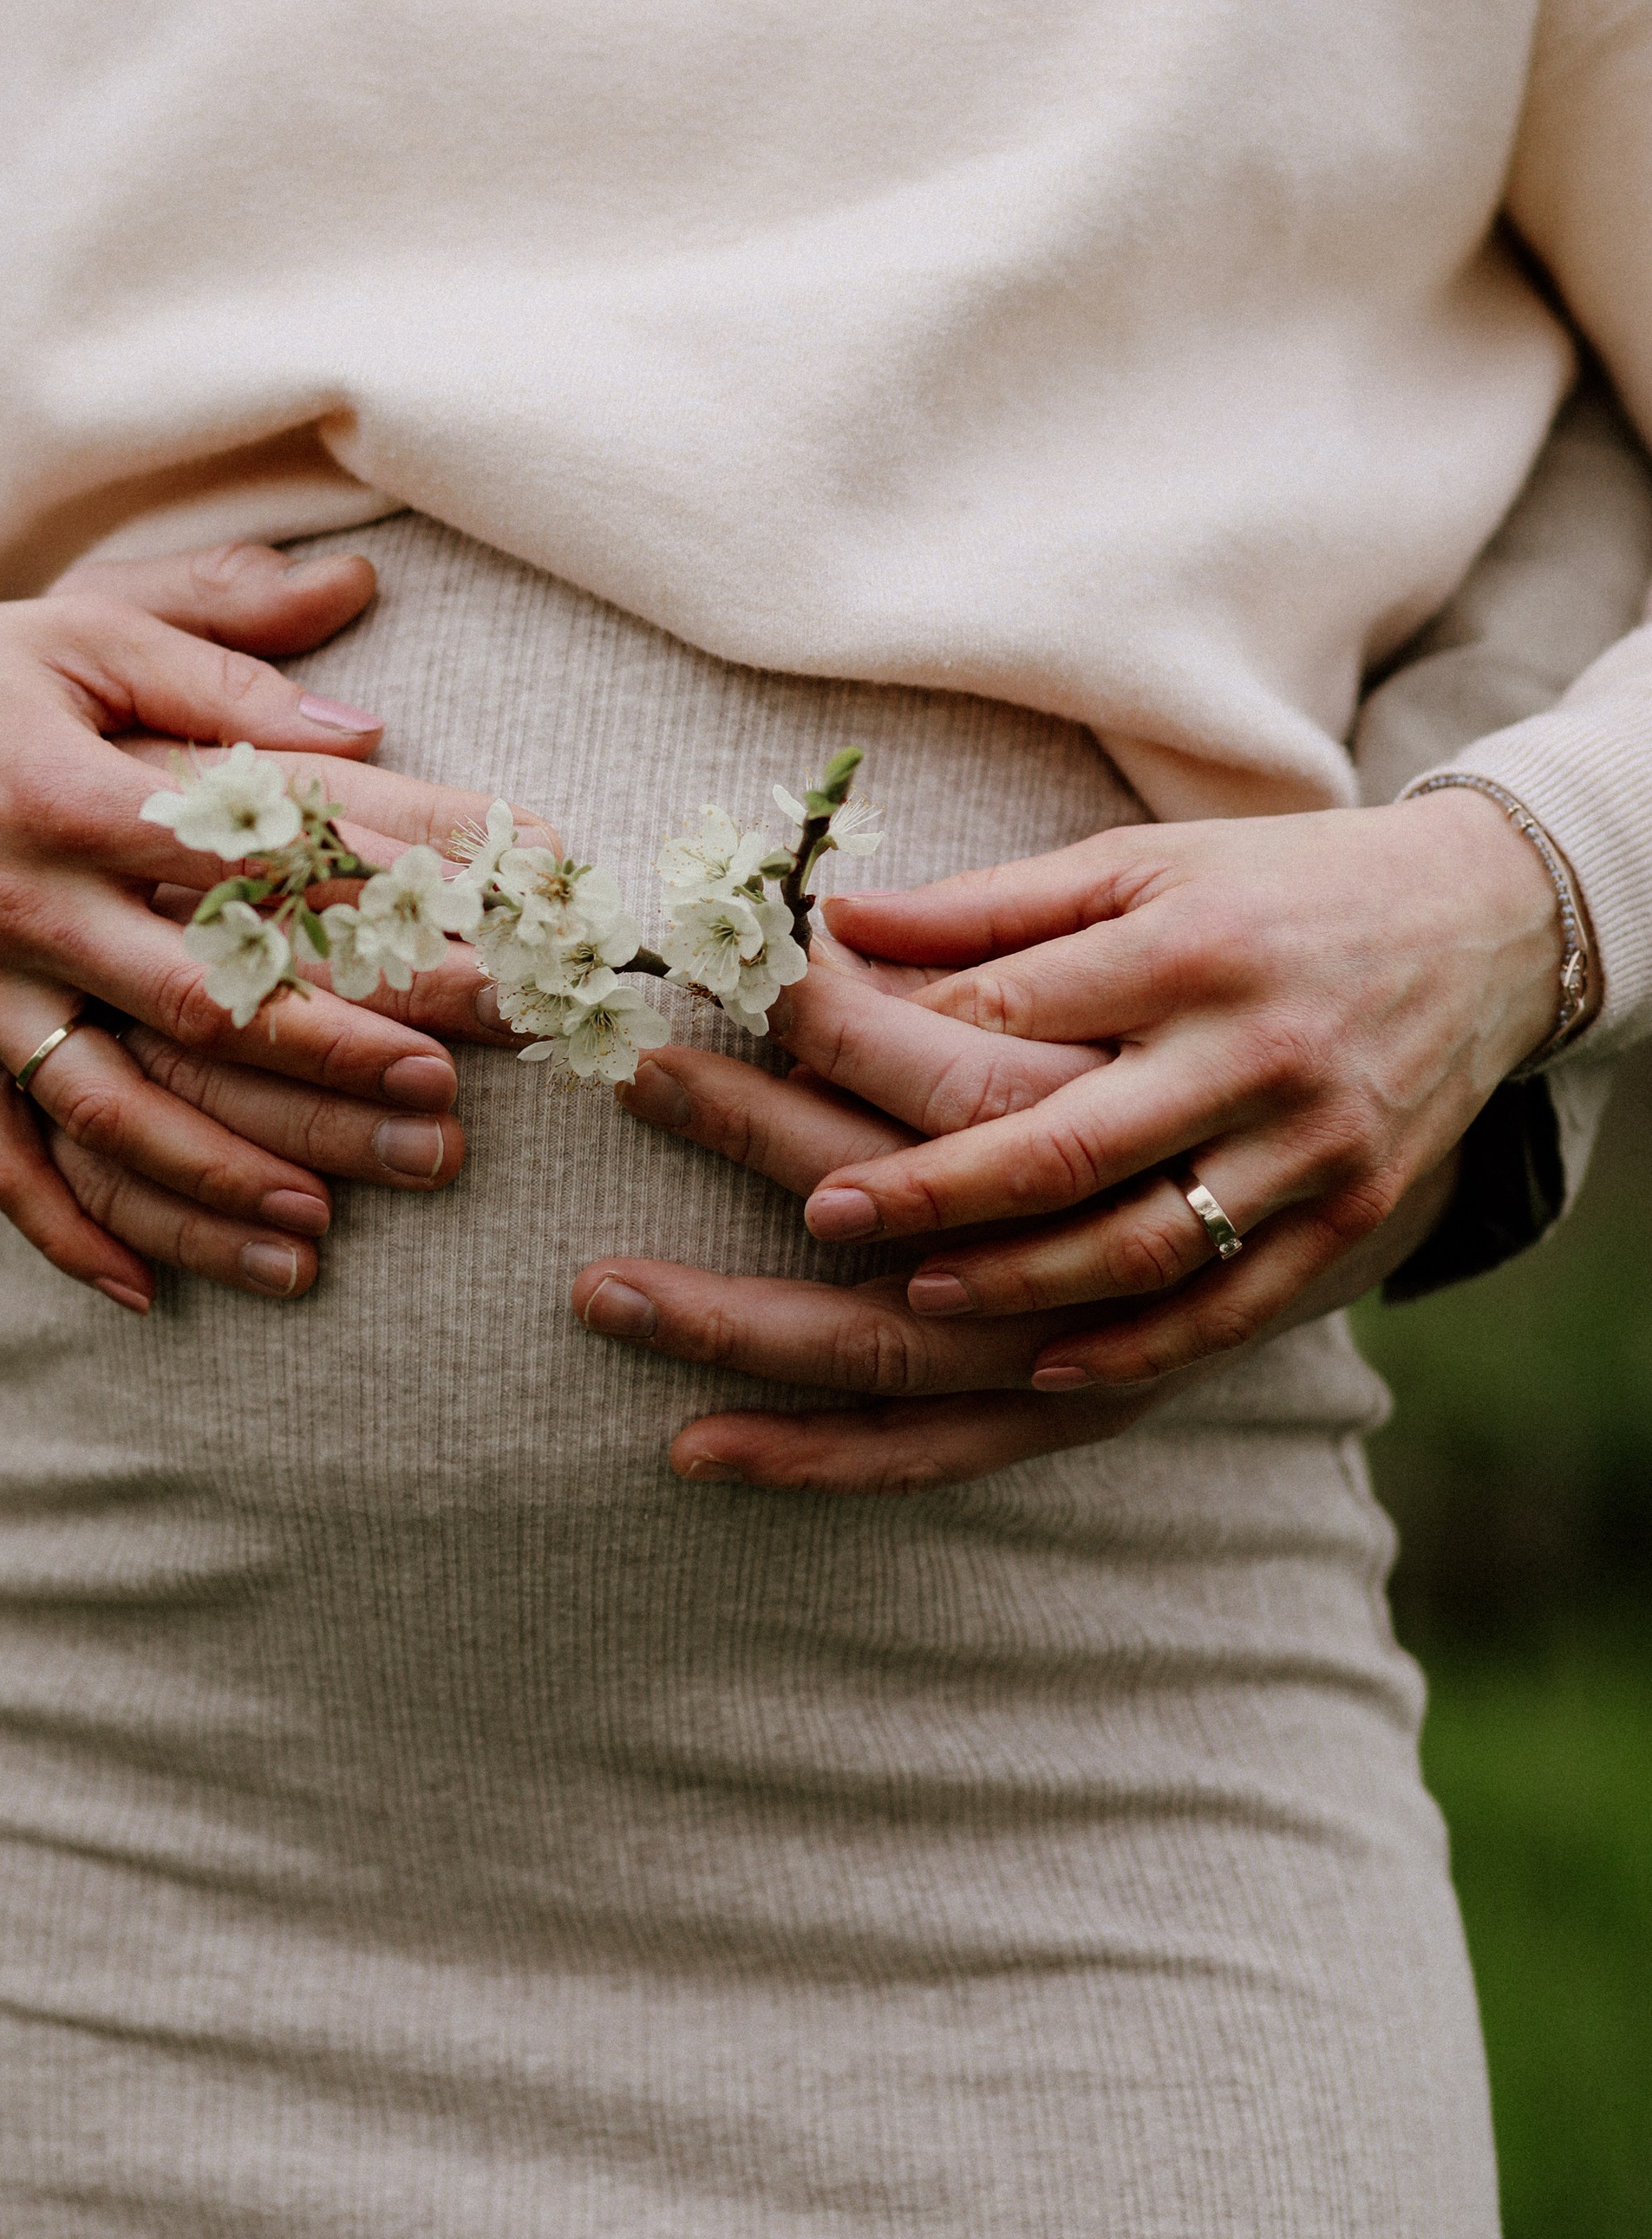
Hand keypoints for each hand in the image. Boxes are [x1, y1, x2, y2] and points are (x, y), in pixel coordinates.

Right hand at [0, 543, 536, 1312]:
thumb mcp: (84, 629)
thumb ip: (226, 658)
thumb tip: (365, 722)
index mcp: (70, 792)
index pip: (246, 863)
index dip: (368, 905)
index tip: (475, 951)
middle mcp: (17, 903)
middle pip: (192, 1006)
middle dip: (326, 1068)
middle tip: (440, 1116)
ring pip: (100, 1112)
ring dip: (214, 1180)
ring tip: (321, 1232)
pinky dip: (62, 1234)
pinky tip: (146, 1292)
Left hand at [568, 795, 1556, 1486]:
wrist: (1484, 930)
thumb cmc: (1272, 887)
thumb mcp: (1134, 862)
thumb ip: (985, 908)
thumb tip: (828, 924)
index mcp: (1175, 949)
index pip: (1001, 1020)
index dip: (870, 1052)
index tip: (755, 1070)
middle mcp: (1243, 1054)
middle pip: (1051, 1151)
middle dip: (912, 1195)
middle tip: (811, 1213)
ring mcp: (1302, 1153)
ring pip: (1129, 1253)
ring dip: (1002, 1289)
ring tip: (890, 1300)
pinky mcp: (1346, 1227)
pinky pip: (1224, 1312)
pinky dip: (1126, 1350)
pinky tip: (1031, 1376)